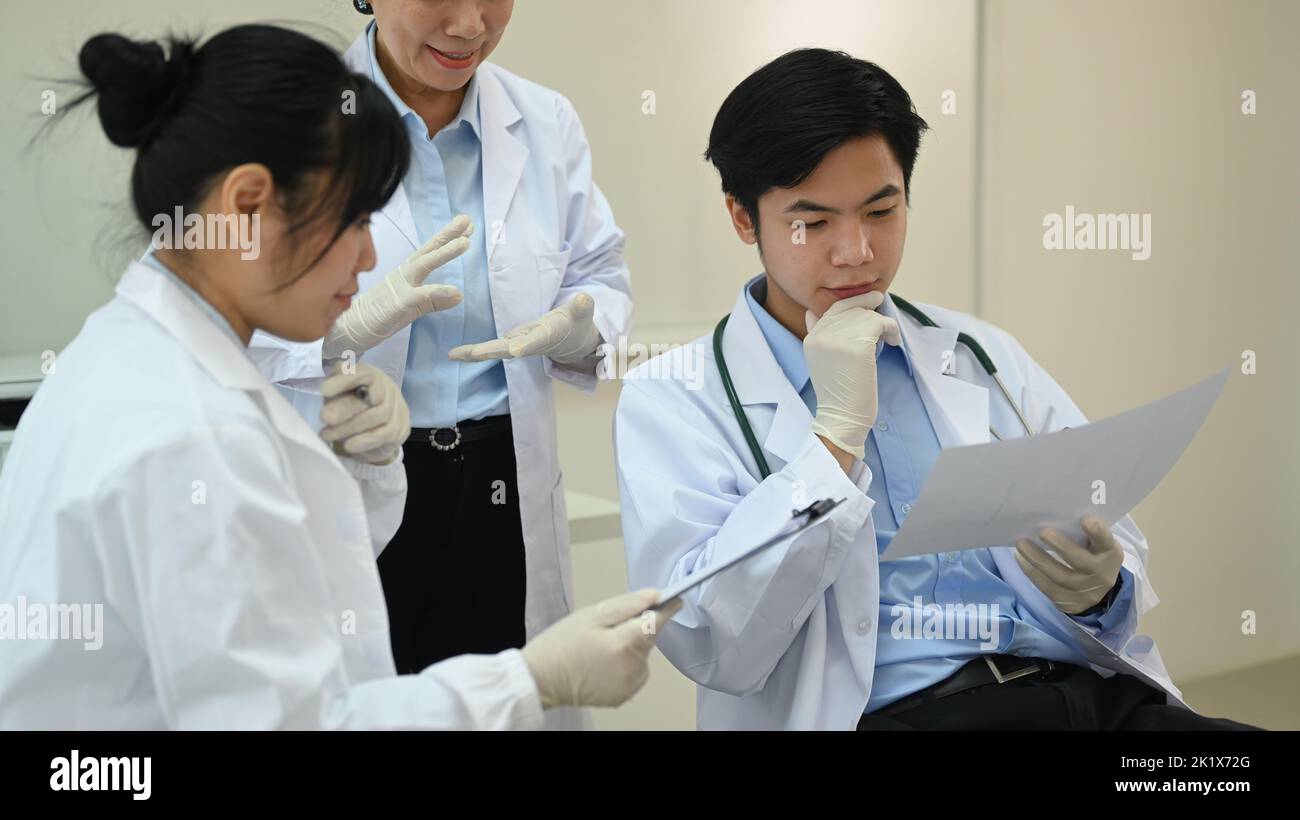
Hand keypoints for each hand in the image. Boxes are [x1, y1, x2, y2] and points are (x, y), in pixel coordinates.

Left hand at [319, 363, 409, 464]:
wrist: (370, 432)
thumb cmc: (348, 407)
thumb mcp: (337, 394)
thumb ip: (333, 389)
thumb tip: (327, 389)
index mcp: (368, 375)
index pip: (362, 373)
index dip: (345, 380)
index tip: (324, 390)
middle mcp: (386, 387)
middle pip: (370, 395)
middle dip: (346, 407)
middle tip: (325, 417)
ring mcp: (396, 407)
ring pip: (379, 415)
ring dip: (351, 427)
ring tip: (327, 434)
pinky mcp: (400, 427)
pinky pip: (386, 433)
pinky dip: (366, 440)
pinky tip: (348, 446)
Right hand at [322, 215, 470, 359]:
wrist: (350, 329)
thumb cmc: (380, 315)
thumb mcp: (413, 306)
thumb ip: (435, 300)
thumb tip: (459, 296)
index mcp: (406, 272)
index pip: (429, 250)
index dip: (447, 237)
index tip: (467, 224)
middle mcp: (404, 273)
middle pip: (428, 249)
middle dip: (448, 234)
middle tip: (466, 219)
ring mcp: (400, 285)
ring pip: (425, 264)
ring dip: (445, 252)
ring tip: (466, 243)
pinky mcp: (398, 303)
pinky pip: (421, 295)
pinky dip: (438, 291)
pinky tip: (456, 291)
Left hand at [448, 292, 600, 365]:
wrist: (573, 340)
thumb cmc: (577, 323)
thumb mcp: (582, 314)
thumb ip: (582, 307)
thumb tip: (585, 298)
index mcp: (547, 335)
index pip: (536, 340)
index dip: (525, 345)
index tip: (514, 350)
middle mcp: (530, 344)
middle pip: (507, 350)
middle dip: (489, 352)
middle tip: (469, 354)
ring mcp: (518, 345)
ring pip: (495, 351)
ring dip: (475, 353)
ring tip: (453, 354)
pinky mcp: (511, 343)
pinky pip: (489, 349)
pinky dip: (473, 352)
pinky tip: (454, 354)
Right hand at [520, 589, 681, 708]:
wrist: (540, 680)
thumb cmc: (559, 646)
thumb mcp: (591, 615)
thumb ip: (627, 605)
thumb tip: (654, 596)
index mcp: (624, 645)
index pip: (658, 622)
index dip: (667, 608)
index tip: (674, 599)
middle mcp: (631, 669)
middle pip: (649, 639)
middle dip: (636, 629)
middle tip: (607, 628)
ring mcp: (628, 686)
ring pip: (643, 656)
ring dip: (631, 648)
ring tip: (601, 648)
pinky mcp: (623, 696)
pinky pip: (634, 672)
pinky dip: (625, 664)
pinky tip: (602, 662)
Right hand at [803, 291, 900, 459]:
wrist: (841, 417)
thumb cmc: (837, 393)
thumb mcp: (819, 360)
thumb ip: (817, 335)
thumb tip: (813, 312)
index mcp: (812, 338)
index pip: (833, 309)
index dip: (853, 302)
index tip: (868, 302)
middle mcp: (822, 335)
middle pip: (850, 308)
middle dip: (868, 305)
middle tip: (881, 303)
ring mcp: (839, 339)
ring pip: (867, 315)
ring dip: (883, 323)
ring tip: (889, 335)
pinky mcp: (858, 346)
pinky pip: (881, 324)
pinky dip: (891, 330)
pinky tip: (894, 341)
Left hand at [1015, 515, 1123, 614]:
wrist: (1097, 590)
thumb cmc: (1091, 555)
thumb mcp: (1097, 544)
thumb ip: (1084, 533)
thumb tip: (1053, 513)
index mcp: (1110, 554)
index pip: (1106, 542)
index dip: (1098, 532)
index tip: (1086, 519)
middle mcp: (1101, 574)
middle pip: (1080, 561)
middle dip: (1061, 546)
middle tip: (1043, 532)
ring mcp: (1085, 591)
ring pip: (1058, 576)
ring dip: (1037, 558)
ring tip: (1021, 543)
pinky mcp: (1068, 603)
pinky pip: (1046, 587)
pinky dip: (1031, 571)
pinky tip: (1021, 558)